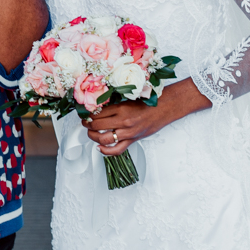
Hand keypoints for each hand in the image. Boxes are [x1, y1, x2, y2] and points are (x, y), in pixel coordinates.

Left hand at [80, 79, 209, 155]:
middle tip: (84, 122)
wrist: (165, 107)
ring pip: (104, 138)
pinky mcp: (133, 140)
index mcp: (121, 108)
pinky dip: (106, 151)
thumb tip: (97, 107)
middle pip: (97, 125)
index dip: (87, 113)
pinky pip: (117, 150)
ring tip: (90, 133)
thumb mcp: (128, 98)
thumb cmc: (148, 101)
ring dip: (92, 136)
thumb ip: (114, 103)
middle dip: (87, 124)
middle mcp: (123, 121)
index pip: (97, 113)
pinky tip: (99, 148)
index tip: (84, 113)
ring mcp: (128, 132)